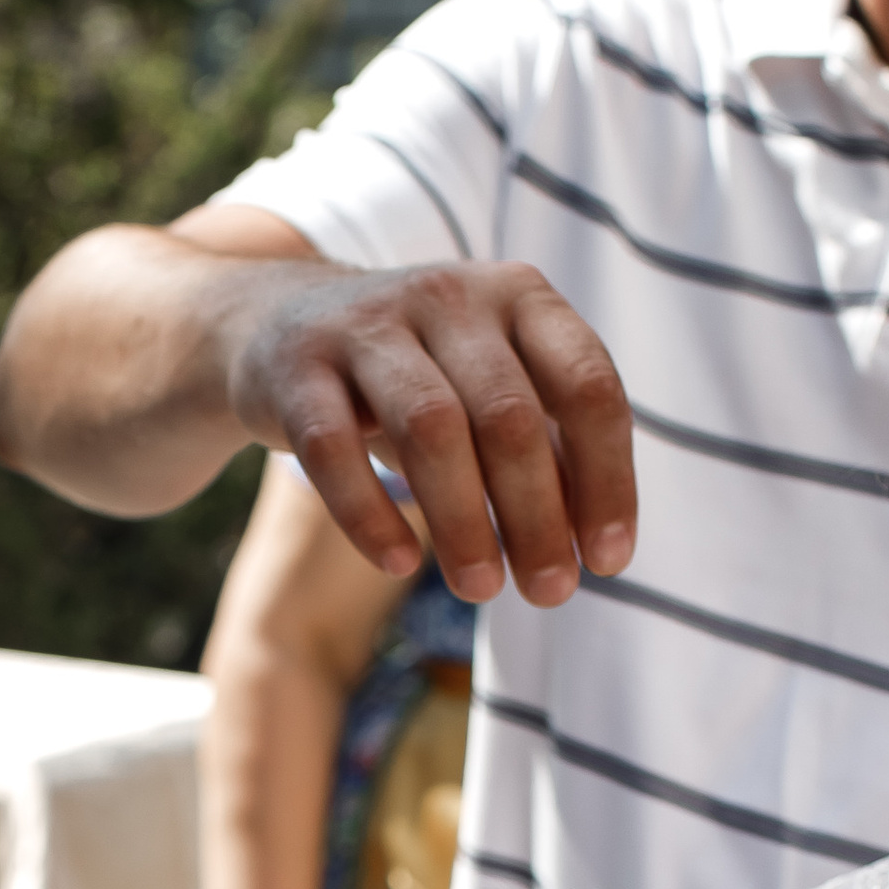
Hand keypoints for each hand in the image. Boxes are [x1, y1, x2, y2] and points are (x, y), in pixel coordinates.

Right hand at [219, 258, 635, 608]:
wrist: (281, 324)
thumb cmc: (419, 376)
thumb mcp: (492, 390)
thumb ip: (550, 451)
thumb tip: (597, 547)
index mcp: (518, 296)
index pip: (587, 386)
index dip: (607, 479)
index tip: (607, 561)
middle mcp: (449, 295)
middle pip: (509, 416)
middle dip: (537, 517)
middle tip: (550, 593)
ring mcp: (367, 325)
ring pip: (429, 428)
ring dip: (463, 522)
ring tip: (482, 589)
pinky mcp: (297, 366)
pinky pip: (334, 448)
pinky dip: (370, 514)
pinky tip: (400, 564)